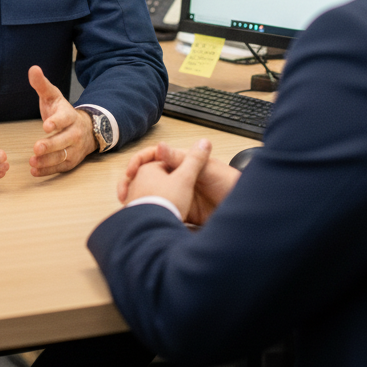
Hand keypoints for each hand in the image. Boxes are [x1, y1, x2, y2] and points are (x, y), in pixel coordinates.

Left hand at [28, 65, 96, 176]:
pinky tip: (35, 171)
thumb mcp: (53, 97)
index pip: (64, 118)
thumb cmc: (63, 112)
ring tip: (33, 162)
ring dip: (47, 161)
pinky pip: (60, 167)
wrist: (86, 130)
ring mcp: (74, 149)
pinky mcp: (70, 161)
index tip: (46, 125)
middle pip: (64, 140)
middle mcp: (74, 133)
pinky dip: (48, 170)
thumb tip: (33, 68)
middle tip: (37, 148)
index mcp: (69, 116)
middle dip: (51, 145)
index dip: (56, 122)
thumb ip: (42, 85)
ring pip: (62, 156)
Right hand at [119, 140, 238, 224]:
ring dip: (138, 198)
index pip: (152, 157)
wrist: (244, 209)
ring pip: (151, 194)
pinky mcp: (179, 212)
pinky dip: (150, 213)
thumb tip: (161, 148)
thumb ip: (184, 160)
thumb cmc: (229, 183)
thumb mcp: (206, 169)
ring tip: (128, 207)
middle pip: (146, 176)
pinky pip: (160, 210)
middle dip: (131, 183)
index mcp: (179, 162)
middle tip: (122, 193)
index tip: (131, 172)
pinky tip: (142, 219)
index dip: (139, 163)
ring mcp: (177, 195)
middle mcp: (175, 177)